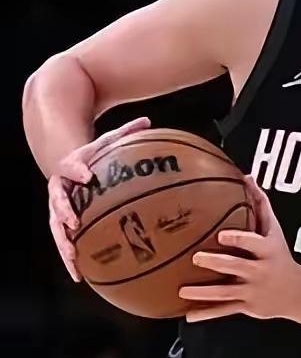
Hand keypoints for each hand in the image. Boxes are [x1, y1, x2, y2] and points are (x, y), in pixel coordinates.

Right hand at [48, 117, 150, 280]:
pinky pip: (65, 243)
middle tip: (73, 222)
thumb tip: (148, 121)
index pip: (71, 166)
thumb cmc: (93, 155)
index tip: (86, 175)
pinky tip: (80, 275)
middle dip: (64, 212)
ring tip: (73, 260)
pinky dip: (71, 258)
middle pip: (57, 202)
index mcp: (70, 166)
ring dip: (63, 244)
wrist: (67, 166)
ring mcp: (58, 209)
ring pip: (56, 229)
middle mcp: (60, 190)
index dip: (77, 169)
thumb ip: (125, 132)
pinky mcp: (62, 225)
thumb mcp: (107, 140)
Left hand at [180, 175, 300, 322]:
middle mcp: (260, 271)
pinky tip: (188, 315)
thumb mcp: (274, 230)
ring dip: (204, 293)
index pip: (253, 243)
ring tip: (182, 291)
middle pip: (237, 266)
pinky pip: (224, 310)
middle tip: (196, 258)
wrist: (297, 291)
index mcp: (268, 251)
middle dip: (217, 263)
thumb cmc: (280, 254)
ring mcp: (252, 291)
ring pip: (225, 292)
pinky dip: (206, 313)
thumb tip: (247, 177)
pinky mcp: (246, 306)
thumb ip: (260, 204)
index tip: (221, 235)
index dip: (239, 239)